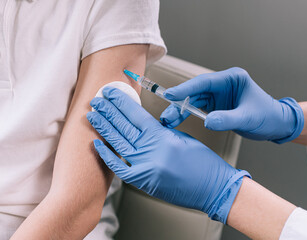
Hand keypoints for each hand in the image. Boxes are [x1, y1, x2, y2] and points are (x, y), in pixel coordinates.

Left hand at [87, 87, 249, 223]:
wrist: (213, 190)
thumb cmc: (203, 164)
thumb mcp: (182, 138)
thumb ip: (159, 131)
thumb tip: (141, 125)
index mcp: (163, 136)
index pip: (135, 114)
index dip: (120, 101)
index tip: (110, 92)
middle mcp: (151, 151)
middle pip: (123, 126)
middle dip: (107, 111)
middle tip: (96, 100)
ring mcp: (145, 168)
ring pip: (118, 143)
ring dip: (104, 128)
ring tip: (92, 116)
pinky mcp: (143, 182)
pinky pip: (120, 168)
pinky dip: (108, 156)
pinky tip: (98, 144)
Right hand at [161, 67, 303, 142]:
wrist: (275, 125)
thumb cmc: (267, 116)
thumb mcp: (248, 118)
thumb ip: (227, 119)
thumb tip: (207, 122)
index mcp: (232, 79)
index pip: (204, 82)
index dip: (186, 88)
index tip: (171, 95)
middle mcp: (222, 85)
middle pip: (195, 92)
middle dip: (179, 103)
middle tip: (167, 114)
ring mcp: (218, 95)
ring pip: (193, 100)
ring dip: (180, 110)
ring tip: (168, 120)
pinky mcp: (215, 105)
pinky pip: (197, 108)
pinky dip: (187, 114)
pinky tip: (177, 120)